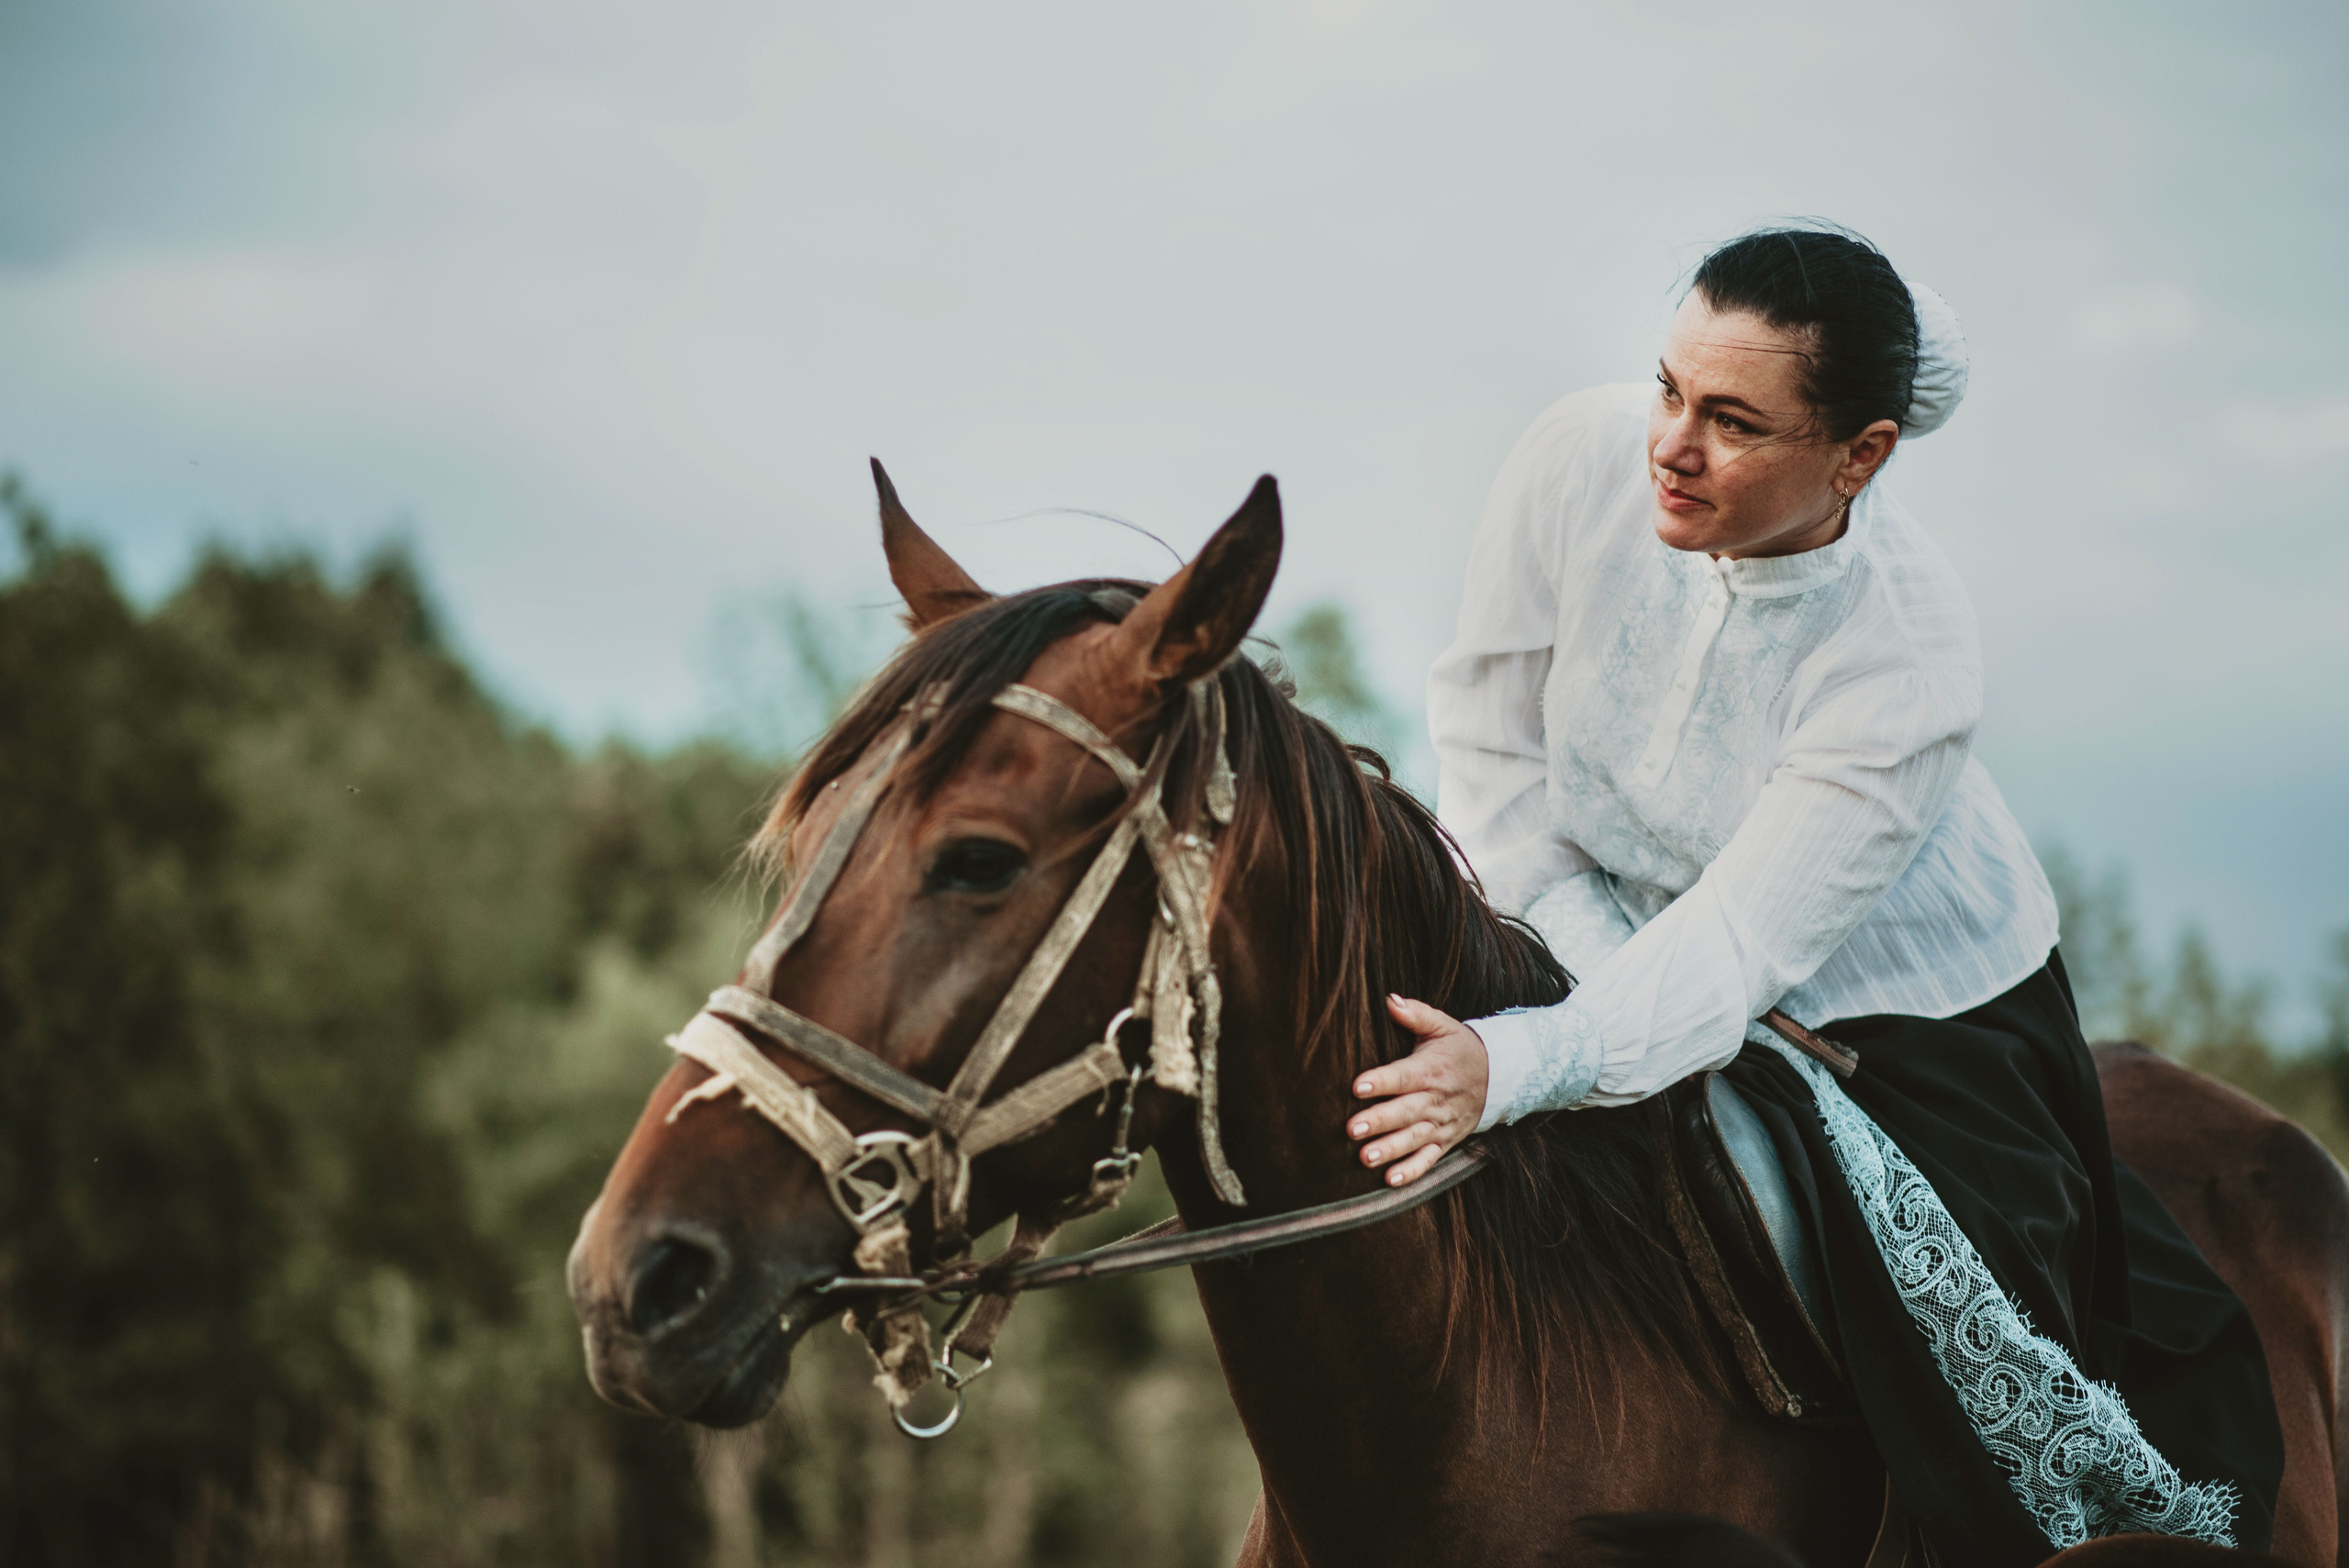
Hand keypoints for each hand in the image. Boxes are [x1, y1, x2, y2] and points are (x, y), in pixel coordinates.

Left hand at [1345, 995, 1488, 1185]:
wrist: (1499, 1076)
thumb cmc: (1460, 1049)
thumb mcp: (1442, 1026)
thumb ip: (1415, 1013)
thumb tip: (1389, 999)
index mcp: (1430, 1070)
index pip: (1403, 1076)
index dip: (1381, 1081)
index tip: (1357, 1085)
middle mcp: (1435, 1099)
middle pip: (1405, 1111)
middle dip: (1379, 1121)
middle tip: (1352, 1129)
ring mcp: (1441, 1124)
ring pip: (1414, 1139)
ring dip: (1390, 1150)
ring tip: (1365, 1158)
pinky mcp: (1445, 1141)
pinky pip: (1429, 1159)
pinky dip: (1412, 1171)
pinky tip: (1391, 1181)